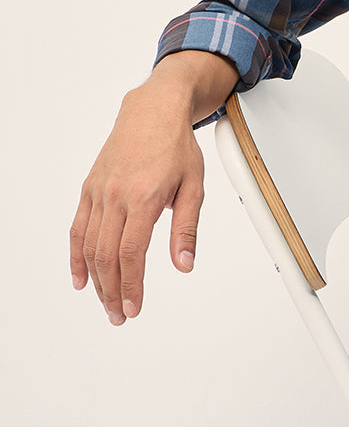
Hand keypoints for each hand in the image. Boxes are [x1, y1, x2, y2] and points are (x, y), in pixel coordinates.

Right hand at [69, 81, 205, 323]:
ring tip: (107, 303)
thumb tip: (184, 265)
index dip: (132, 285)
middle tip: (121, 315)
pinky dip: (77, 256)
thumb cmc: (176, 146)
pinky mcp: (90, 189)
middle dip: (112, 291)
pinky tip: (82, 278)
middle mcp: (115, 196)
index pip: (131, 252)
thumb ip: (186, 228)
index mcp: (143, 197)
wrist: (152, 111)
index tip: (135, 308)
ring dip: (96, 280)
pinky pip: (78, 228)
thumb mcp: (194, 185)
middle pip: (106, 256)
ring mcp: (98, 192)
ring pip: (89, 246)